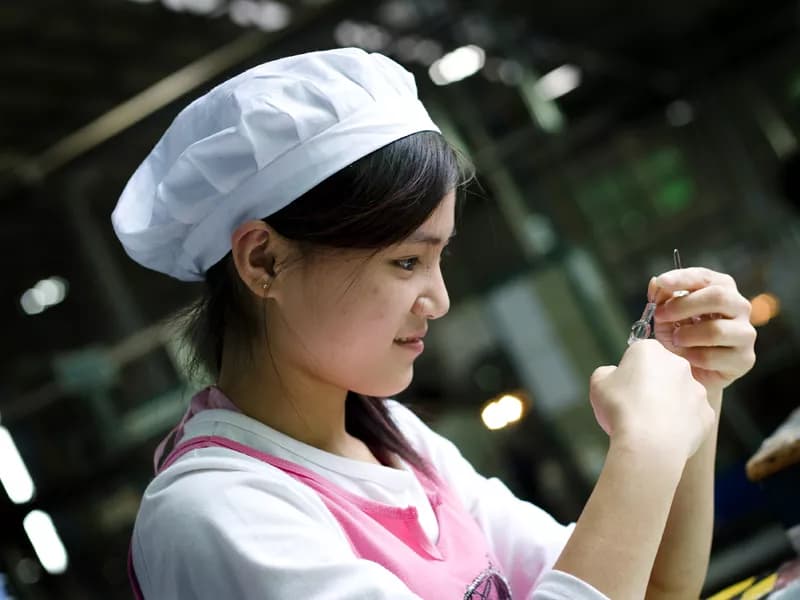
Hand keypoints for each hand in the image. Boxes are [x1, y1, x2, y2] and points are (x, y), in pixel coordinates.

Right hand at [590, 340, 713, 459]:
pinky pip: (691, 416)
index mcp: (650, 350)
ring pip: (679, 394)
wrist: (649, 444)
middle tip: (634, 406)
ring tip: (648, 424)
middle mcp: (678, 365)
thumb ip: (607, 373)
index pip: (639, 354)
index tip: (622, 387)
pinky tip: (664, 434)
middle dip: (651, 385)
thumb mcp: (598, 383)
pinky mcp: (706, 414)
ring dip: (667, 404)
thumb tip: (614, 375)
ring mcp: (696, 390)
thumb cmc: (621, 410)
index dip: (628, 371)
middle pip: (662, 372)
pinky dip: (680, 424)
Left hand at [648, 268, 756, 393]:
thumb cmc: (682, 337)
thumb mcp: (667, 315)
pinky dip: (692, 356)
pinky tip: (687, 358)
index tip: (662, 282)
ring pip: (715, 330)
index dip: (682, 278)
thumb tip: (655, 283)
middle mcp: (739, 307)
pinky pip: (712, 356)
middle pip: (718, 297)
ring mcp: (745, 333)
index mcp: (722, 289)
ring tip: (675, 340)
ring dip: (686, 335)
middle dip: (683, 305)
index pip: (705, 277)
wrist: (694, 371)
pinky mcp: (744, 359)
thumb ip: (662, 299)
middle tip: (660, 315)